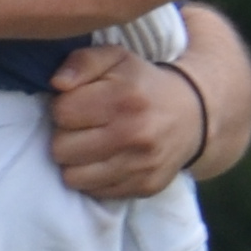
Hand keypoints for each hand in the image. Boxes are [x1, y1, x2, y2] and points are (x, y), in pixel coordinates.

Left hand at [48, 41, 208, 199]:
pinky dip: (94, 178)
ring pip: (73, 177)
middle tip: (84, 127)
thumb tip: (57, 84)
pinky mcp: (144, 187)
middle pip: (61, 148)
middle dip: (66, 136)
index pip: (62, 112)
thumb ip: (82, 62)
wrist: (192, 115)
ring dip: (75, 161)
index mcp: (123, 97)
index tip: (78, 104)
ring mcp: (140, 165)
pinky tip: (106, 160)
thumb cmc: (142, 84)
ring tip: (90, 145)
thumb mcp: (115, 58)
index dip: (63, 106)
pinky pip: (94, 192)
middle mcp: (133, 133)